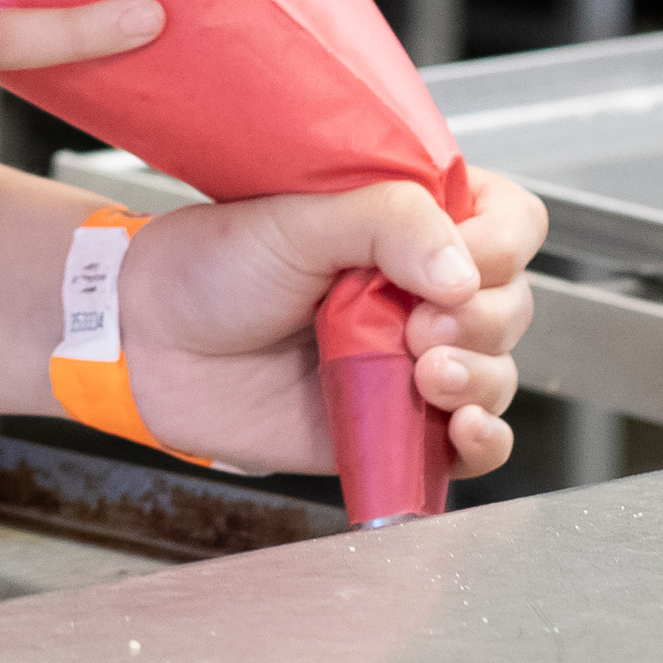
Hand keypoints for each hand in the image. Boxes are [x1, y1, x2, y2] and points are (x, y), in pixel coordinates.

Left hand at [114, 170, 548, 480]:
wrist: (151, 342)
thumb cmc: (210, 267)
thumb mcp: (295, 218)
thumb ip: (386, 223)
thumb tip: (461, 271)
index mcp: (409, 223)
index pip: (508, 221)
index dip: (500, 242)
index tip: (460, 259)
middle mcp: (422, 290)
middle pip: (512, 303)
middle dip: (482, 319)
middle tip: (418, 326)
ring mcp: (412, 359)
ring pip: (498, 372)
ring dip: (480, 377)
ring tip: (423, 373)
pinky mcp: (396, 424)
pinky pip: (471, 443)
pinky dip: (484, 441)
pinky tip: (463, 429)